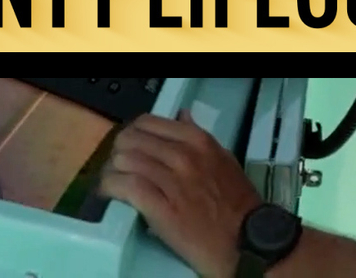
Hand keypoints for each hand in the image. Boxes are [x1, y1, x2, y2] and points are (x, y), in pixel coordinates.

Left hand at [99, 110, 263, 277]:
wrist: (245, 239)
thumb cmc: (236, 202)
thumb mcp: (223, 159)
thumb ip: (198, 138)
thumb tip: (181, 116)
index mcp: (198, 141)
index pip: (148, 123)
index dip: (132, 134)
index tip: (129, 148)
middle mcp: (184, 156)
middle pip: (131, 140)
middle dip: (118, 153)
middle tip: (118, 168)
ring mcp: (172, 181)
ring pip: (125, 161)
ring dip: (112, 172)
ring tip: (113, 183)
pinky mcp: (161, 208)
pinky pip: (126, 187)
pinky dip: (111, 188)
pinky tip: (109, 194)